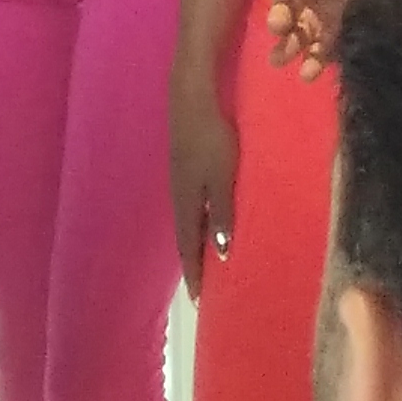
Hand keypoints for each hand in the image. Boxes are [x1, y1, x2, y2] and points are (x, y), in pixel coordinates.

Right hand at [169, 64, 237, 288]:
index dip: (195, 273)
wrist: (191, 99)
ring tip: (206, 261)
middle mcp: (179, 196)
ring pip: (187, 221)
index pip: (189, 248)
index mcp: (186, 203)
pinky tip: (206, 221)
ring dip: (194, 243)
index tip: (199, 301)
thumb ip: (222, 213)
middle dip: (193, 263)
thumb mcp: (222, 177)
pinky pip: (190, 205)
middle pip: (185, 238)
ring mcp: (179, 180)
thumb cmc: (211, 138)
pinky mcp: (184, 165)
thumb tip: (221, 253)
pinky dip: (197, 222)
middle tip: (203, 288)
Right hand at [264, 0, 374, 77]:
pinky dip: (311, 66)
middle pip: (279, 11)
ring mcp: (312, 25)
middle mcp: (298, 0)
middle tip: (280, 26)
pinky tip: (309, 73)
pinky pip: (316, 57)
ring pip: (293, 39)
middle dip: (278, 20)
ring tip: (283, 58)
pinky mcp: (329, 45)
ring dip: (287, 48)